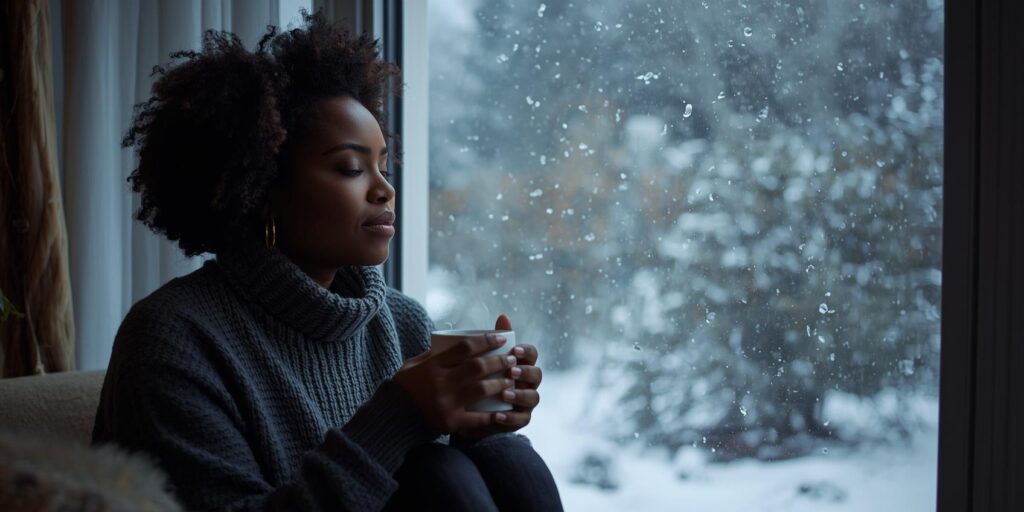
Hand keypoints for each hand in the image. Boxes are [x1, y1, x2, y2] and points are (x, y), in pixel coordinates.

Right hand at [392, 328, 518, 433]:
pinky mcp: (450, 422)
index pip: (464, 347)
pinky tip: (502, 410)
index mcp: (432, 365)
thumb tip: (461, 343)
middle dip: (499, 361)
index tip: (502, 338)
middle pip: (478, 367)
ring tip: (511, 380)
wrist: (392, 417)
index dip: (486, 340)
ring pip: (482, 389)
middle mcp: (440, 383)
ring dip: (500, 383)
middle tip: (512, 359)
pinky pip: (477, 417)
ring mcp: (446, 403)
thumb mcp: (414, 364)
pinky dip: (492, 414)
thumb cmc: (405, 387)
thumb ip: (435, 354)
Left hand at [453, 314, 542, 440]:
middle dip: (526, 372)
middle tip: (511, 370)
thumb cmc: (481, 378)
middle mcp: (527, 382)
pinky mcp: (519, 419)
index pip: (531, 354)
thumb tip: (503, 316)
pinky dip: (510, 417)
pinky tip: (497, 415)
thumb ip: (494, 340)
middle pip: (537, 374)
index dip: (526, 351)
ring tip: (505, 393)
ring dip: (520, 394)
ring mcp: (525, 402)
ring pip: (533, 397)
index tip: (514, 349)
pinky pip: (521, 419)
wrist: (468, 409)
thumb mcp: (484, 359)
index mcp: (521, 364)